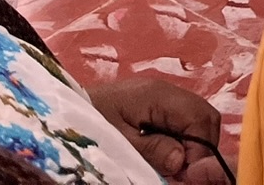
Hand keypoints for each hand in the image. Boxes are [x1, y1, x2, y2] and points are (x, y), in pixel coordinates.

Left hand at [89, 77, 226, 182]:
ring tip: (175, 167)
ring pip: (195, 120)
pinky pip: (181, 123)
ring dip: (192, 145)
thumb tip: (181, 161)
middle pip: (204, 117)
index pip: (199, 118)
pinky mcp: (155, 107)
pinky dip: (181, 141)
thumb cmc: (87, 123)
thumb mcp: (117, 141)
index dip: (201, 148)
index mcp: (158, 95)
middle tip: (184, 172)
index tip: (188, 173)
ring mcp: (162, 98)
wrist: (59, 111)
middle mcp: (167, 91)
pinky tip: (166, 156)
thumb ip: (151, 148)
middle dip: (201, 146)